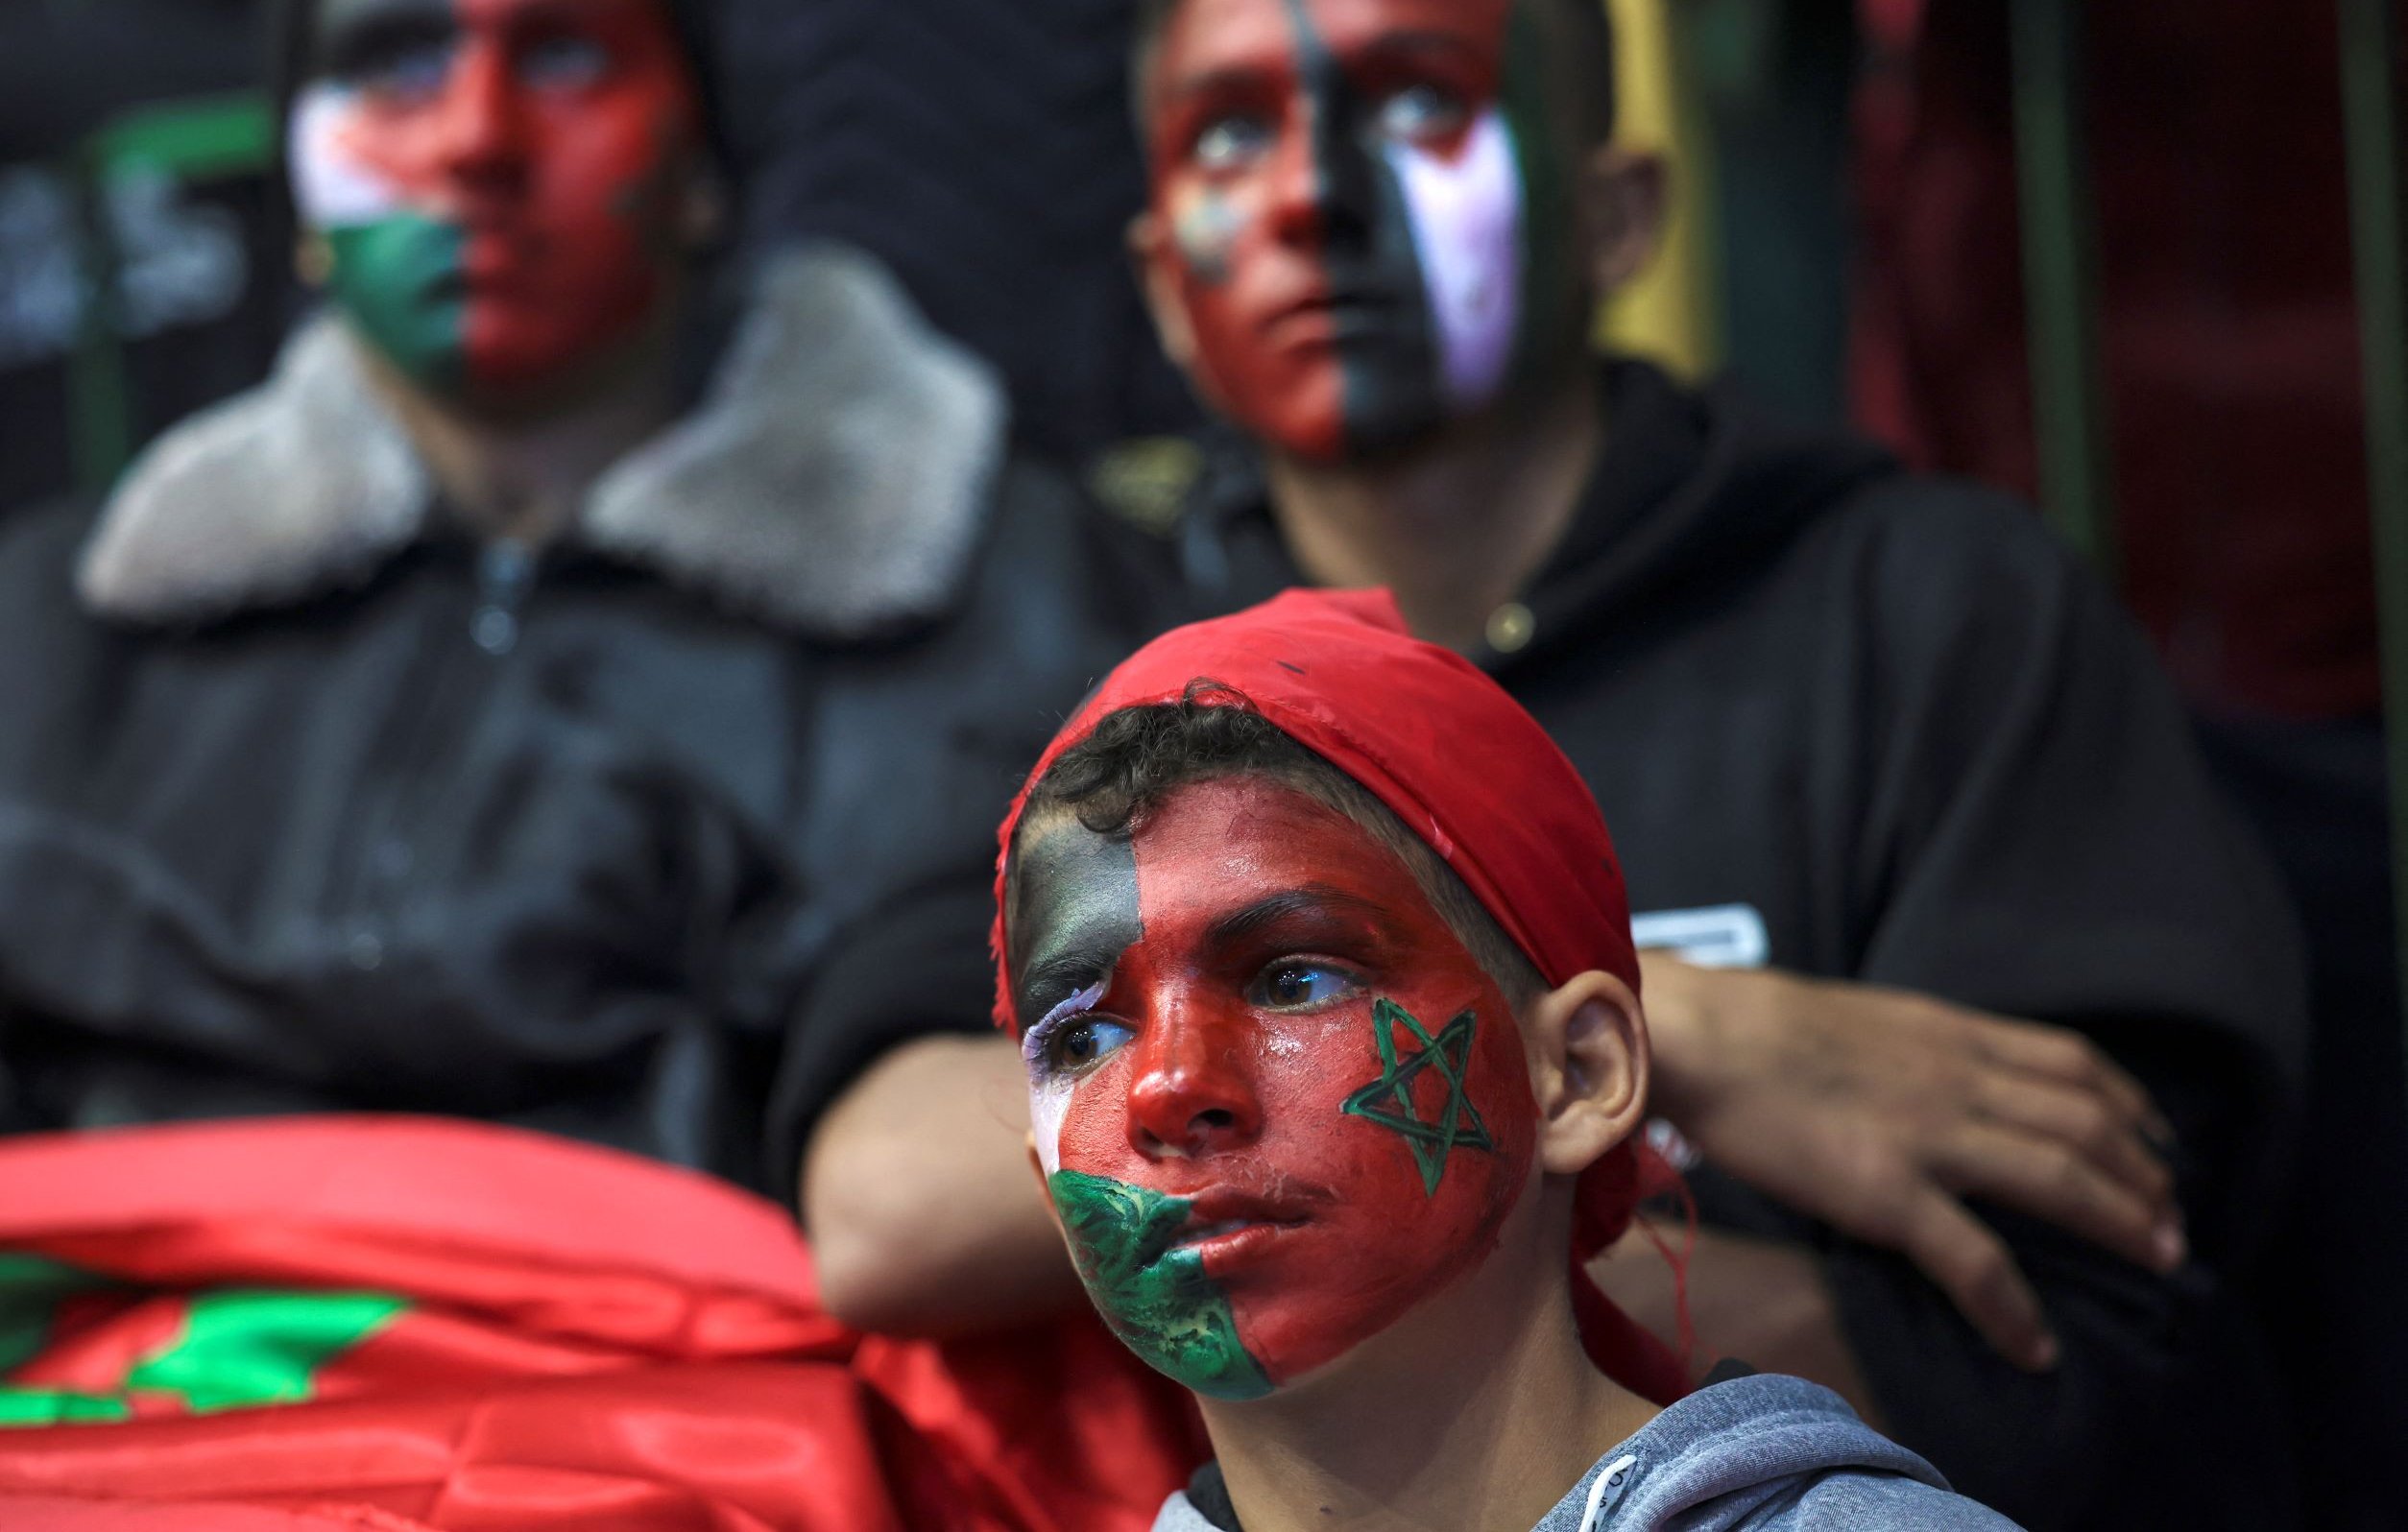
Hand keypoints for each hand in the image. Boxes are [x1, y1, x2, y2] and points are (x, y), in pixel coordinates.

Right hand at [1640, 954, 2181, 1371]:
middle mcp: (1958, 1080)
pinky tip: (2036, 1347)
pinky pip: (1973, 1260)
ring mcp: (1928, 1136)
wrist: (1702, 1037)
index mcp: (1949, 1034)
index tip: (2157, 1139)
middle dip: (2145, 1175)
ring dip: (2121, 1223)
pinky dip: (2015, 1309)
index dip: (2131, 1104)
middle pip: (2087, 1123)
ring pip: (2060, 1180)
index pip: (2072, 1063)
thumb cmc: (1759, 1028)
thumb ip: (1918, 1048)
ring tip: (2158, 1260)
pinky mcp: (1886, 1192)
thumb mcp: (1865, 1019)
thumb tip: (1942, 1077)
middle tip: (2173, 1221)